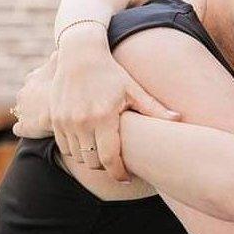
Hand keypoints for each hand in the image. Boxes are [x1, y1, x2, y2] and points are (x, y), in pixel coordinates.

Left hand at [12, 52, 56, 138]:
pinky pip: (20, 128)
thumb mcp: (63, 63)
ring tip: (46, 119)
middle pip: (27, 96)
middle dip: (36, 100)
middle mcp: (23, 93)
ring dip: (32, 115)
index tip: (53, 89)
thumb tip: (63, 46)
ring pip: (23, 112)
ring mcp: (22, 111)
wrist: (64, 106)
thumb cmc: (66, 82)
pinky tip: (38, 130)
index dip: (44, 85)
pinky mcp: (24, 127)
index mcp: (32, 78)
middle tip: (51, 105)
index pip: (34, 80)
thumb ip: (61, 55)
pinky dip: (26, 129)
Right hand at [48, 27, 178, 180]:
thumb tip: (178, 119)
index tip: (127, 178)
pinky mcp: (54, 119)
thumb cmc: (111, 73)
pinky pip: (65, 147)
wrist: (79, 55)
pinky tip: (89, 145)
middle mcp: (82, 122)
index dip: (119, 173)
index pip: (110, 159)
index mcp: (103, 117)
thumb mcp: (133, 89)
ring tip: (105, 155)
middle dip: (107, 168)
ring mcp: (65, 121)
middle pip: (94, 162)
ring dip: (91, 160)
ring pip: (78, 157)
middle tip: (118, 166)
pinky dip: (77, 151)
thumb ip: (154, 108)